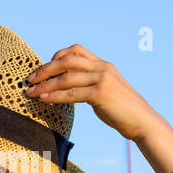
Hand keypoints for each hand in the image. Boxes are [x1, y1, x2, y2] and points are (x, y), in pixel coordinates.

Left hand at [23, 45, 158, 140]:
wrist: (143, 122)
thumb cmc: (123, 111)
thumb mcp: (106, 92)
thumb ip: (90, 85)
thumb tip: (70, 88)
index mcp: (103, 65)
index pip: (75, 51)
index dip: (55, 57)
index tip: (43, 70)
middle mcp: (102, 67)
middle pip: (66, 60)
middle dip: (45, 69)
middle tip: (30, 79)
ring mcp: (102, 79)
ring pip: (66, 77)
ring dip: (45, 84)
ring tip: (30, 93)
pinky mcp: (101, 94)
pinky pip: (71, 93)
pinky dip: (55, 95)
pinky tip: (44, 99)